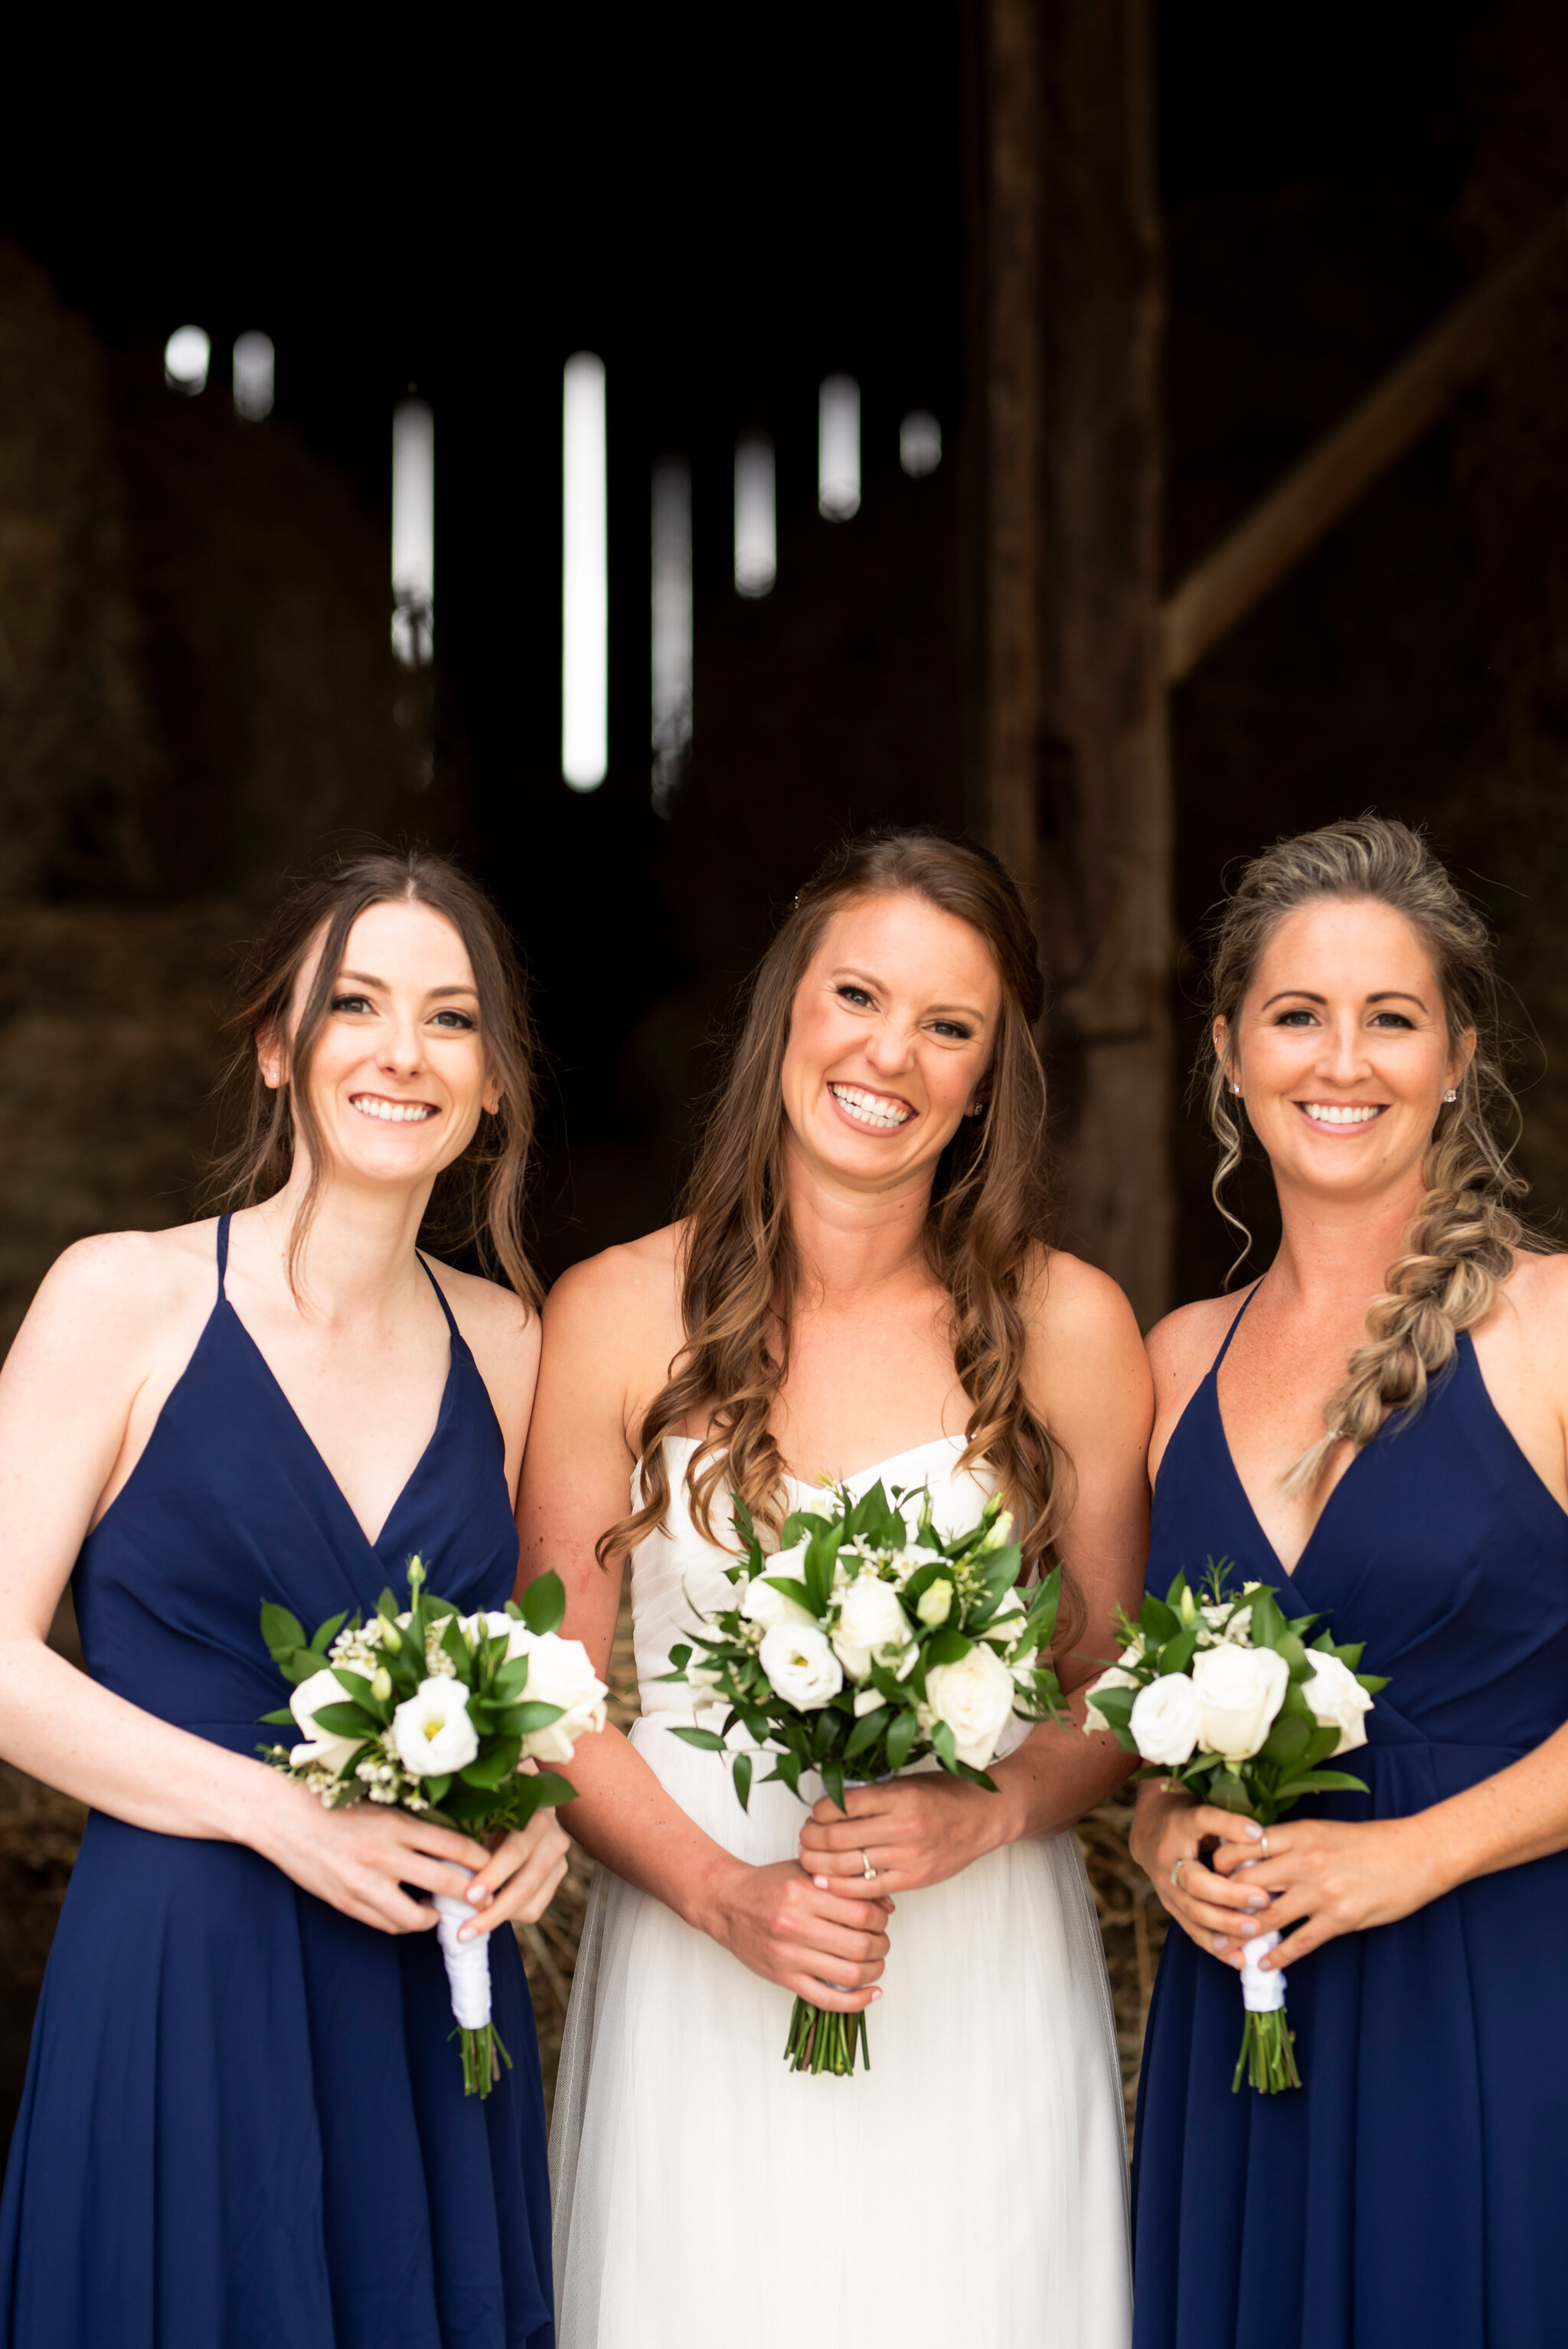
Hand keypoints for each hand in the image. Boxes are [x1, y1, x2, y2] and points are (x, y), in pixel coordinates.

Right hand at [260, 1778, 494, 1933]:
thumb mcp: (381, 1806)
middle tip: (483, 1898)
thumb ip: (413, 1826)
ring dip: (434, 1916)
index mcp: (396, 1824)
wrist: (283, 1818)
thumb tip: (454, 1846)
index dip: (481, 1861)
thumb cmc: (335, 1805)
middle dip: (470, 1895)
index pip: (454, 1846)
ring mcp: (363, 1883)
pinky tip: (410, 1913)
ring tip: (440, 1910)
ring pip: (414, 1916)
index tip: (494, 1866)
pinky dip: (404, 1923)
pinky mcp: (345, 1902)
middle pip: (443, 1882)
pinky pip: (385, 1924)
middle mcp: (383, 1855)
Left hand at [448, 1809, 572, 1942]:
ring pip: (531, 1903)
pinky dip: (510, 1917)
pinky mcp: (558, 1878)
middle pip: (526, 1884)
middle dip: (494, 1910)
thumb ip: (473, 1844)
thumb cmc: (494, 1814)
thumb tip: (445, 1877)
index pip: (515, 1852)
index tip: (469, 1896)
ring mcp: (560, 1859)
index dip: (493, 1875)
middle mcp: (554, 1838)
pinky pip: (535, 1910)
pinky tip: (488, 1914)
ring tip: (471, 1928)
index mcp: (535, 1815)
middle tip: (466, 1930)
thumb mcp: (485, 1819)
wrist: (526, 1812)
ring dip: (499, 1919)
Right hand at [707, 1857, 892, 2010]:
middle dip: (881, 1945)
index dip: (881, 1919)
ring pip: (849, 1974)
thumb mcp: (806, 1870)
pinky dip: (856, 2002)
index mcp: (803, 1893)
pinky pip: (827, 1999)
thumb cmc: (768, 1885)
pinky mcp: (783, 1978)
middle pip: (860, 1946)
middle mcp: (796, 1925)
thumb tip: (887, 1906)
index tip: (881, 1919)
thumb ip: (845, 1882)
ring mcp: (789, 1956)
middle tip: (881, 1941)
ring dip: (874, 1971)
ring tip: (875, 1962)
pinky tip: (870, 1993)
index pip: (862, 1913)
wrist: (727, 1902)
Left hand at [798, 1773, 1001, 1896]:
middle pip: (838, 1838)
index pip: (841, 1805)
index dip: (818, 1811)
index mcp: (898, 1796)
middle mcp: (903, 1826)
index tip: (814, 1812)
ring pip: (848, 1866)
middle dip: (811, 1839)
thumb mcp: (907, 1781)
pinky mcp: (914, 1879)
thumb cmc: (945, 1793)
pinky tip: (827, 1882)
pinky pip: (869, 1889)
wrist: (985, 1816)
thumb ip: (872, 1794)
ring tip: (809, 1859)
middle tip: (804, 1838)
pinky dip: (842, 1888)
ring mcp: (909, 1856)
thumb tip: (830, 1806)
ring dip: (819, 1864)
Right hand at [1127, 1784, 1275, 1969]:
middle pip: (1197, 1882)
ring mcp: (1167, 1888)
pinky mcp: (1172, 1907)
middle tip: (1262, 1899)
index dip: (1229, 1827)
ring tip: (1255, 1931)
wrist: (1149, 1832)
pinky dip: (1216, 1946)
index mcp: (1179, 1827)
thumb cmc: (1184, 1819)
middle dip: (1230, 1894)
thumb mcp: (1202, 1809)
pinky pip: (1193, 1930)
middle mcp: (1168, 1860)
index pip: (1203, 1822)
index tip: (1257, 1834)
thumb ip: (1228, 1820)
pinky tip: (1238, 1959)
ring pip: (1194, 1912)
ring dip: (1225, 1925)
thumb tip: (1259, 1835)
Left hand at [1210, 1813, 1445, 1967]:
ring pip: (1267, 1915)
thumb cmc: (1370, 1842)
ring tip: (1227, 1945)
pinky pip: (1300, 1942)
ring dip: (1244, 1933)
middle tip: (1208, 1914)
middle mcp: (1303, 1861)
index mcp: (1297, 1835)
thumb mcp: (1323, 1831)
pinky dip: (1278, 1956)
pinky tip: (1264, 1963)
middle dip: (1222, 1900)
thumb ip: (1290, 1844)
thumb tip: (1256, 1857)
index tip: (1209, 1874)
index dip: (1219, 1862)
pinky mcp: (1339, 1919)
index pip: (1241, 1846)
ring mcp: (1321, 1892)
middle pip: (1245, 1882)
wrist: (1415, 1854)